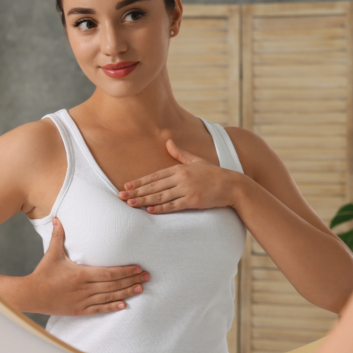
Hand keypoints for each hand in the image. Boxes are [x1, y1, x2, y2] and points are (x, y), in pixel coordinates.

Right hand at [27, 218, 149, 315]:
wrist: (30, 295)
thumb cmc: (43, 273)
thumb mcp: (52, 254)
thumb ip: (58, 236)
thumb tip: (57, 218)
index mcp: (80, 274)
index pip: (109, 273)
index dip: (125, 271)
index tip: (138, 268)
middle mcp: (84, 288)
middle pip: (113, 285)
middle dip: (131, 280)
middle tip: (147, 277)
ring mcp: (82, 301)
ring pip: (109, 297)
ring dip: (126, 293)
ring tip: (140, 288)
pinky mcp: (78, 310)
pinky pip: (99, 309)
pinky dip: (112, 307)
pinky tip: (124, 305)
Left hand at [118, 140, 237, 214]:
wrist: (232, 185)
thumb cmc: (214, 173)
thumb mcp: (196, 160)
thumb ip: (180, 153)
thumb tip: (169, 142)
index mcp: (180, 169)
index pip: (155, 175)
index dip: (140, 181)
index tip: (127, 185)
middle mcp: (181, 178)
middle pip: (154, 186)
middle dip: (136, 191)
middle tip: (121, 196)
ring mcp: (187, 190)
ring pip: (160, 196)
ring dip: (144, 200)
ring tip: (130, 203)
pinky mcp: (193, 201)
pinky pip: (174, 205)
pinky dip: (161, 208)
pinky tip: (149, 210)